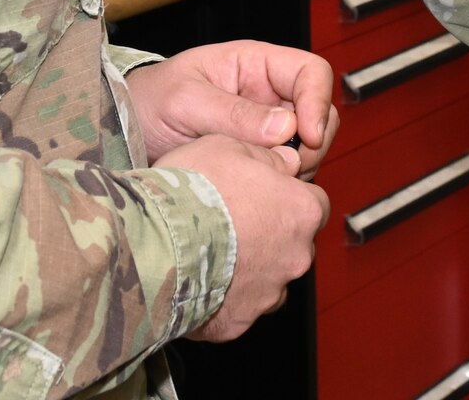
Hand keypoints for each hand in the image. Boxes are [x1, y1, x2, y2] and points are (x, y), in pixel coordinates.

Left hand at [125, 41, 339, 176]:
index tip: (306, 135)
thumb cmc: (147, 103)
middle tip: (286, 167)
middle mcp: (267, 96)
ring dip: (297, 166)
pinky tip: (253, 191)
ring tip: (261, 179)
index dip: (317, 101)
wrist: (122, 136)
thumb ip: (232, 112)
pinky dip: (280, 184)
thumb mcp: (184, 100)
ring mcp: (265, 129)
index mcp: (255, 65)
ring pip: (307, 146)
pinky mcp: (258, 160)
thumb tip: (285, 128)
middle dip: (312, 141)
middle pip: (319, 112)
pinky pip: (286, 171)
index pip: (311, 72)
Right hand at [160, 134, 328, 341]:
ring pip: (269, 280)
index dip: (288, 197)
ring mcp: (268, 293)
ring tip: (212, 253)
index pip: (314, 204)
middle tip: (234, 222)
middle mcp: (295, 257)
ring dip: (250, 269)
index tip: (266, 194)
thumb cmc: (194, 189)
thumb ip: (266, 155)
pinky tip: (199, 278)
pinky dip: (225, 296)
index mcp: (301, 211)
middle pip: (294, 245)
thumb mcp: (230, 146)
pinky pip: (238, 308)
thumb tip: (285, 161)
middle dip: (272, 236)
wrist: (154, 242)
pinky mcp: (239, 322)